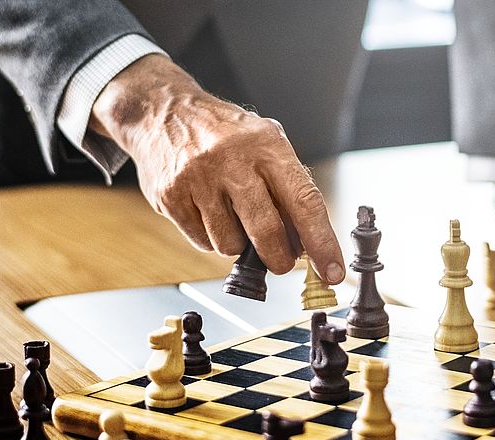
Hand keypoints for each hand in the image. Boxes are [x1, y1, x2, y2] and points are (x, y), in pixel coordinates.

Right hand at [89, 54, 344, 282]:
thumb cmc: (226, 135)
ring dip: (238, 244)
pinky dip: (211, 237)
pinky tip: (208, 212)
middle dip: (279, 259)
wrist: (162, 112)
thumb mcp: (266, 145)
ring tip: (233, 217)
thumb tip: (308, 244)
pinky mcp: (171, 197)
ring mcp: (198, 178)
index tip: (332, 271)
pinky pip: (202, 241)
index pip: (304, 202)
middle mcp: (233, 160)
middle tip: (281, 262)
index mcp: (267, 145)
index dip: (322, 243)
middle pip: (267, 232)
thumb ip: (289, 189)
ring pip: (230, 244)